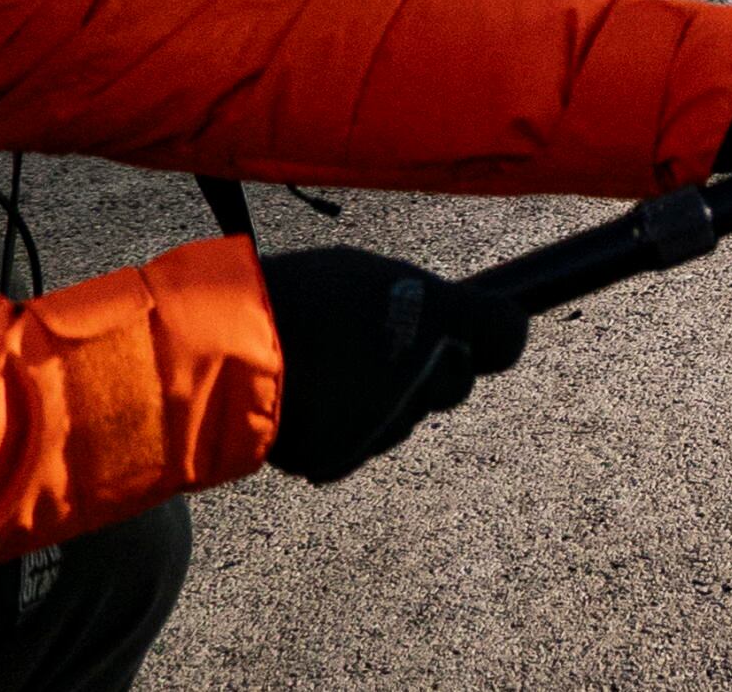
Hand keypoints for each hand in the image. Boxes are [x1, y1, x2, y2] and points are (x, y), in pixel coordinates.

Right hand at [262, 248, 526, 482]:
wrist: (223, 350)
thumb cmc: (298, 296)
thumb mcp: (372, 274)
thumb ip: (424, 302)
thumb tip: (446, 316)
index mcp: (445, 318)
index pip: (508, 337)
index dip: (492, 338)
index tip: (477, 336)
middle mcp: (428, 375)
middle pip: (455, 385)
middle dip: (430, 373)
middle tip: (379, 351)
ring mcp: (387, 422)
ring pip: (405, 419)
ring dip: (382, 402)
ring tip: (329, 370)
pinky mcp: (345, 458)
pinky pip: (357, 446)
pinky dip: (341, 430)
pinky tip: (308, 402)